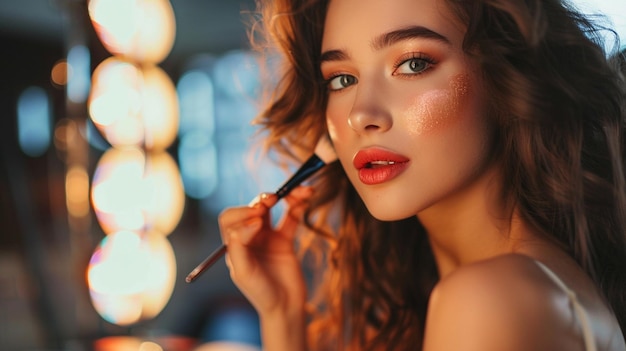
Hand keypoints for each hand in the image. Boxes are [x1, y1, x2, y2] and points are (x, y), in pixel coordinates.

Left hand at [219, 186, 312, 316]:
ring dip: (285, 195)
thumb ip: (240, 245)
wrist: (285, 308)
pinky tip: (305, 197)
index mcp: (234, 244)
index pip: (231, 218)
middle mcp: (249, 237)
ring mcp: (268, 236)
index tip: (258, 221)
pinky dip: (298, 205)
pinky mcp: (285, 239)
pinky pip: (291, 216)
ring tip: (298, 192)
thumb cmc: (259, 293)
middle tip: (272, 200)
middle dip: (262, 200)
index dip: (242, 213)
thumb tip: (253, 221)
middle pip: (253, 207)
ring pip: (273, 208)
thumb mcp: (243, 272)